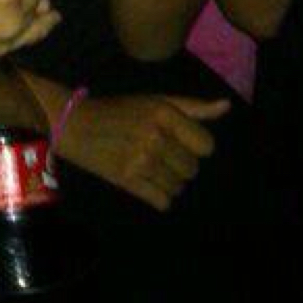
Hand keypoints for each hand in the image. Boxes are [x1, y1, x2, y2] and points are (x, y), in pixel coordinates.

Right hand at [59, 90, 229, 210]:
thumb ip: (193, 107)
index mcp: (165, 114)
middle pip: (193, 169)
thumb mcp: (157, 101)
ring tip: (155, 169)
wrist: (76, 125)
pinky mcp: (128, 180)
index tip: (183, 142)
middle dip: (183, 164)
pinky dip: (160, 197)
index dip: (198, 146)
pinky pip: (162, 201)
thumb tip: (226, 106)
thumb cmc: (121, 110)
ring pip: (179, 187)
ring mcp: (142, 160)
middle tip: (164, 155)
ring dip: (171, 182)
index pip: (206, 145)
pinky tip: (149, 183)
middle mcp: (155, 137)